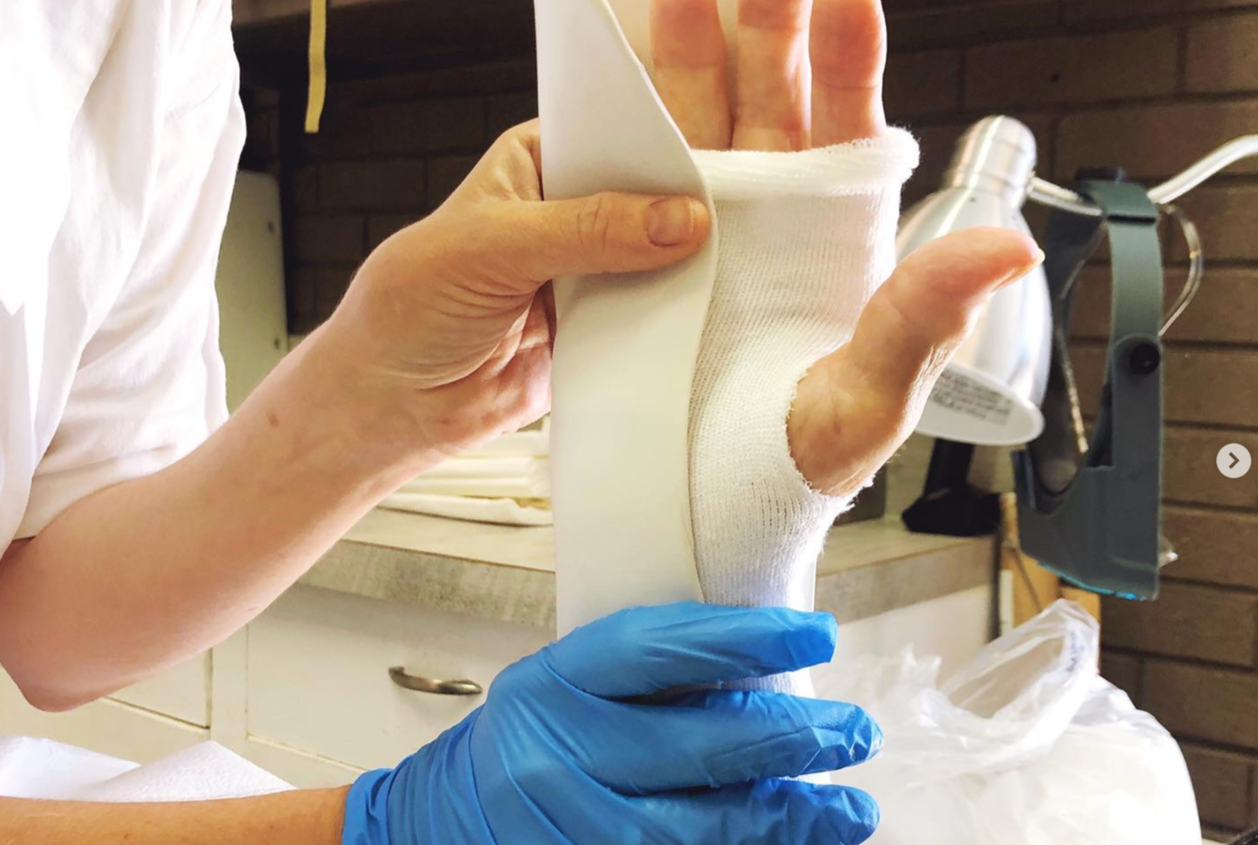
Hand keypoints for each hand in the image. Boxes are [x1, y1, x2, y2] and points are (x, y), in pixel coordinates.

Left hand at [318, 126, 710, 462]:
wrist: (391, 407)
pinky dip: (673, 321)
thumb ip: (585, 231)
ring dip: (686, 270)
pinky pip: (651, 318)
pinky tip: (705, 319)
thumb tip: (677, 220)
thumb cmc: (406, 309)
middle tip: (737, 221)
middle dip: (685, 212)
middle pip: (648, 199)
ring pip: (658, 260)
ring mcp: (588, 272)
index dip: (662, 148)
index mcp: (537, 162)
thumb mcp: (489, 249)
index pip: (614, 136)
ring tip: (735, 269)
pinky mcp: (601, 328)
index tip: (715, 166)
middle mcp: (569, 211)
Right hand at [340, 602, 881, 844]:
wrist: (447, 819)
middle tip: (857, 732)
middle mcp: (554, 758)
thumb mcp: (573, 682)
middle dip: (791, 741)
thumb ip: (651, 676)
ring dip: (786, 821)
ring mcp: (568, 830)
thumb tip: (772, 668)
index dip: (742, 640)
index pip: (656, 650)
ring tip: (851, 810)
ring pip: (695, 832)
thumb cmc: (537, 733)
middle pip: (690, 749)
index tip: (818, 635)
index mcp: (553, 683)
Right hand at [648, 0, 1042, 495]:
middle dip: (773, 23)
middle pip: (770, 102)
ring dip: (688, 52)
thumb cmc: (786, 468)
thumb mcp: (863, 401)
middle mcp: (764, 222)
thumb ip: (924, 321)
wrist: (691, 513)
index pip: (846, 134)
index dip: (850, 63)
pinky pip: (624, 173)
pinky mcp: (627, 254)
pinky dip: (619, 119)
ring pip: (694, 121)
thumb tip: (1008, 245)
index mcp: (830, 243)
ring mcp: (693, 230)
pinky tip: (615, 70)